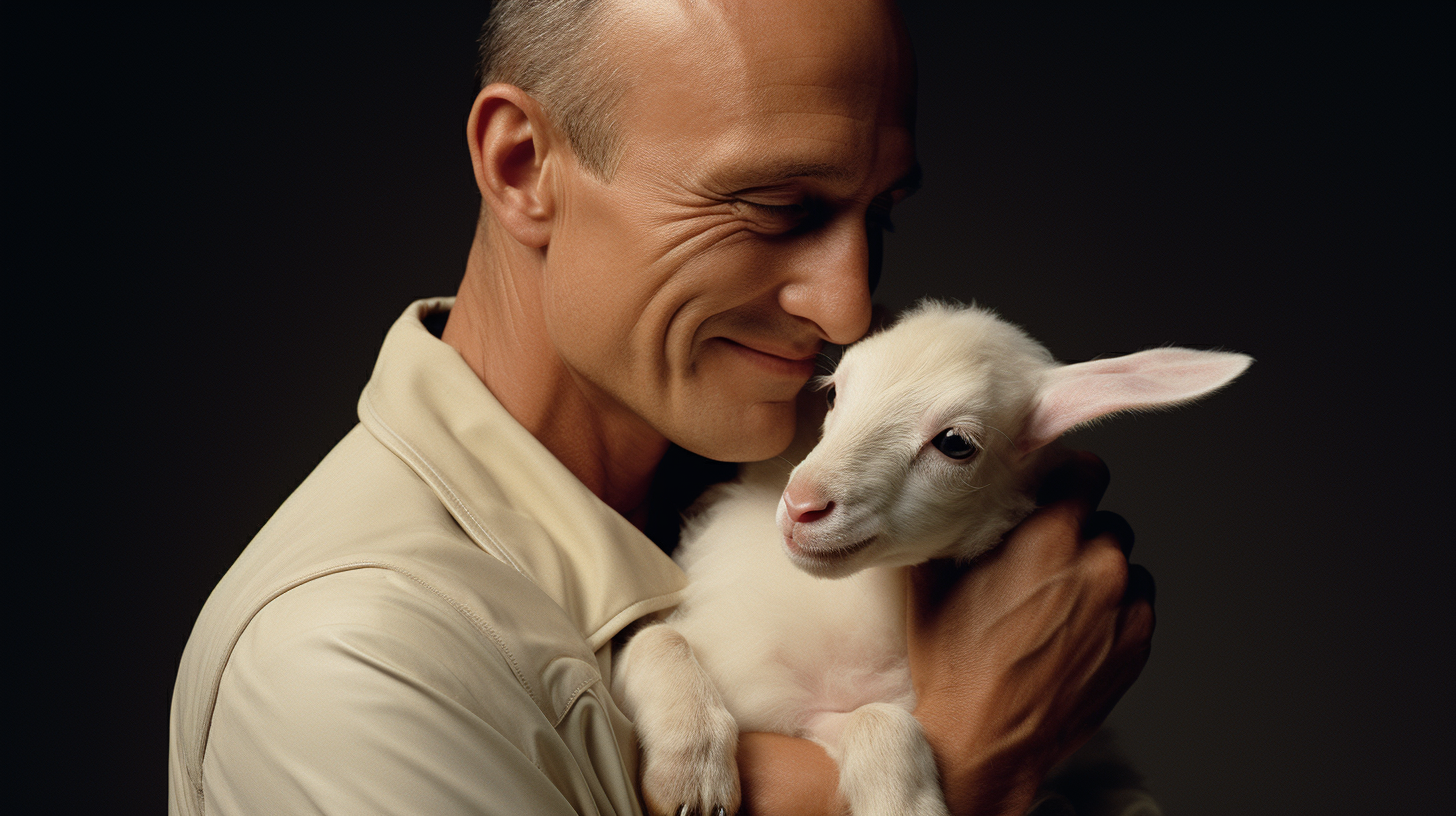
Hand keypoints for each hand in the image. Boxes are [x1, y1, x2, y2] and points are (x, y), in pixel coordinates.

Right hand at [907, 451, 1154, 815]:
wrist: (986, 742)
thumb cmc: (954, 665)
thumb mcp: (932, 582)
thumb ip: (950, 525)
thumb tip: (949, 495)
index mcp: (1049, 539)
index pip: (1088, 470)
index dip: (1067, 478)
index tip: (1051, 492)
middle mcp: (1098, 565)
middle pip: (1103, 519)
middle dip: (1075, 532)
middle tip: (1040, 557)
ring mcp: (1124, 607)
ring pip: (1123, 562)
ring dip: (1096, 571)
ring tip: (1058, 600)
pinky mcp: (1138, 643)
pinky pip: (1135, 603)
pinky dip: (1111, 608)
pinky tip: (1072, 629)